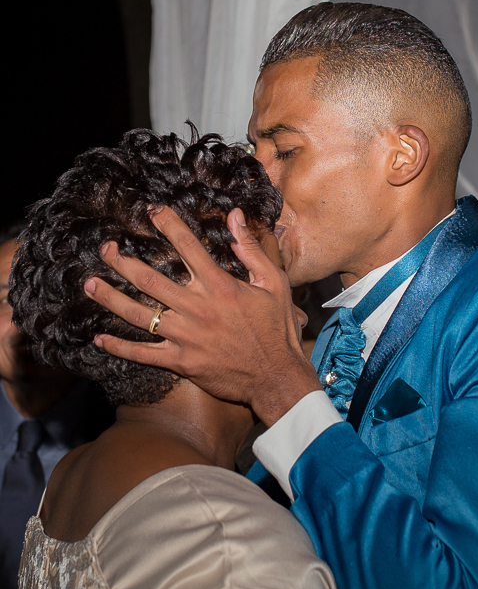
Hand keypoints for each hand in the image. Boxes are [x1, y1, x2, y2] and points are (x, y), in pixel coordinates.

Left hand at [84, 206, 321, 425]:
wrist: (277, 377)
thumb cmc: (277, 329)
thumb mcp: (274, 284)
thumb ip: (252, 249)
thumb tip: (235, 217)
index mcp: (220, 286)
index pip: (188, 247)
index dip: (168, 225)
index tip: (152, 210)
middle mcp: (197, 308)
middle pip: (150, 280)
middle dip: (123, 262)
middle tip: (105, 248)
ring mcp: (186, 337)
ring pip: (139, 315)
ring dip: (110, 298)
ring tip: (89, 284)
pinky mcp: (181, 362)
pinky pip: (143, 354)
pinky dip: (119, 347)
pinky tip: (99, 339)